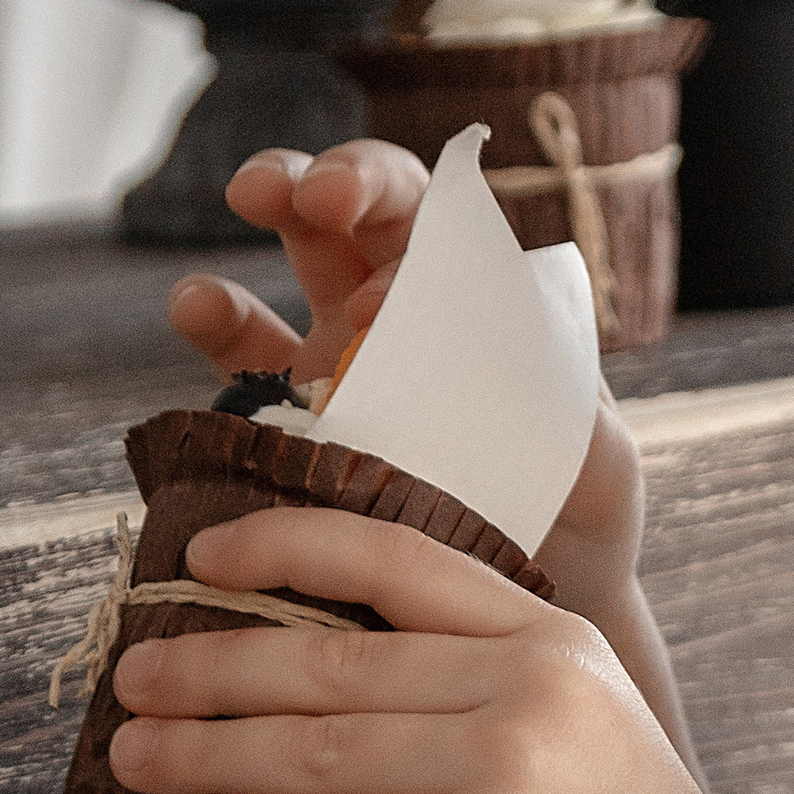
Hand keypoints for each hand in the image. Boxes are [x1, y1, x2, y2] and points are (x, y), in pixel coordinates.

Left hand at [105, 504, 779, 793]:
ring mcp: (496, 774)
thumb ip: (477, 686)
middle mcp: (527, 690)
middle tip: (134, 674)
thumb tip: (304, 672)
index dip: (290, 544)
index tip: (206, 553)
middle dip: (212, 666)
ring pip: (308, 750)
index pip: (399, 560)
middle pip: (330, 661)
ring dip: (203, 753)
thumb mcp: (579, 731)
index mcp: (552, 639)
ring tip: (135, 755)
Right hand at [167, 136, 645, 604]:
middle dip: (341, 179)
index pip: (449, 233)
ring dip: (276, 198)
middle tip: (313, 192)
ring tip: (248, 192)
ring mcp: (340, 351)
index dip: (411, 244)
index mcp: (486, 304)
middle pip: (373, 208)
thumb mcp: (599, 470)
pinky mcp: (282, 413)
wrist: (515, 615)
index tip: (382, 307)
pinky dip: (213, 313)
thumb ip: (579, 416)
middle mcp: (411, 312)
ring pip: (306, 246)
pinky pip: (240, 349)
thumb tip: (534, 378)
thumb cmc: (571, 523)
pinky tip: (194, 302)